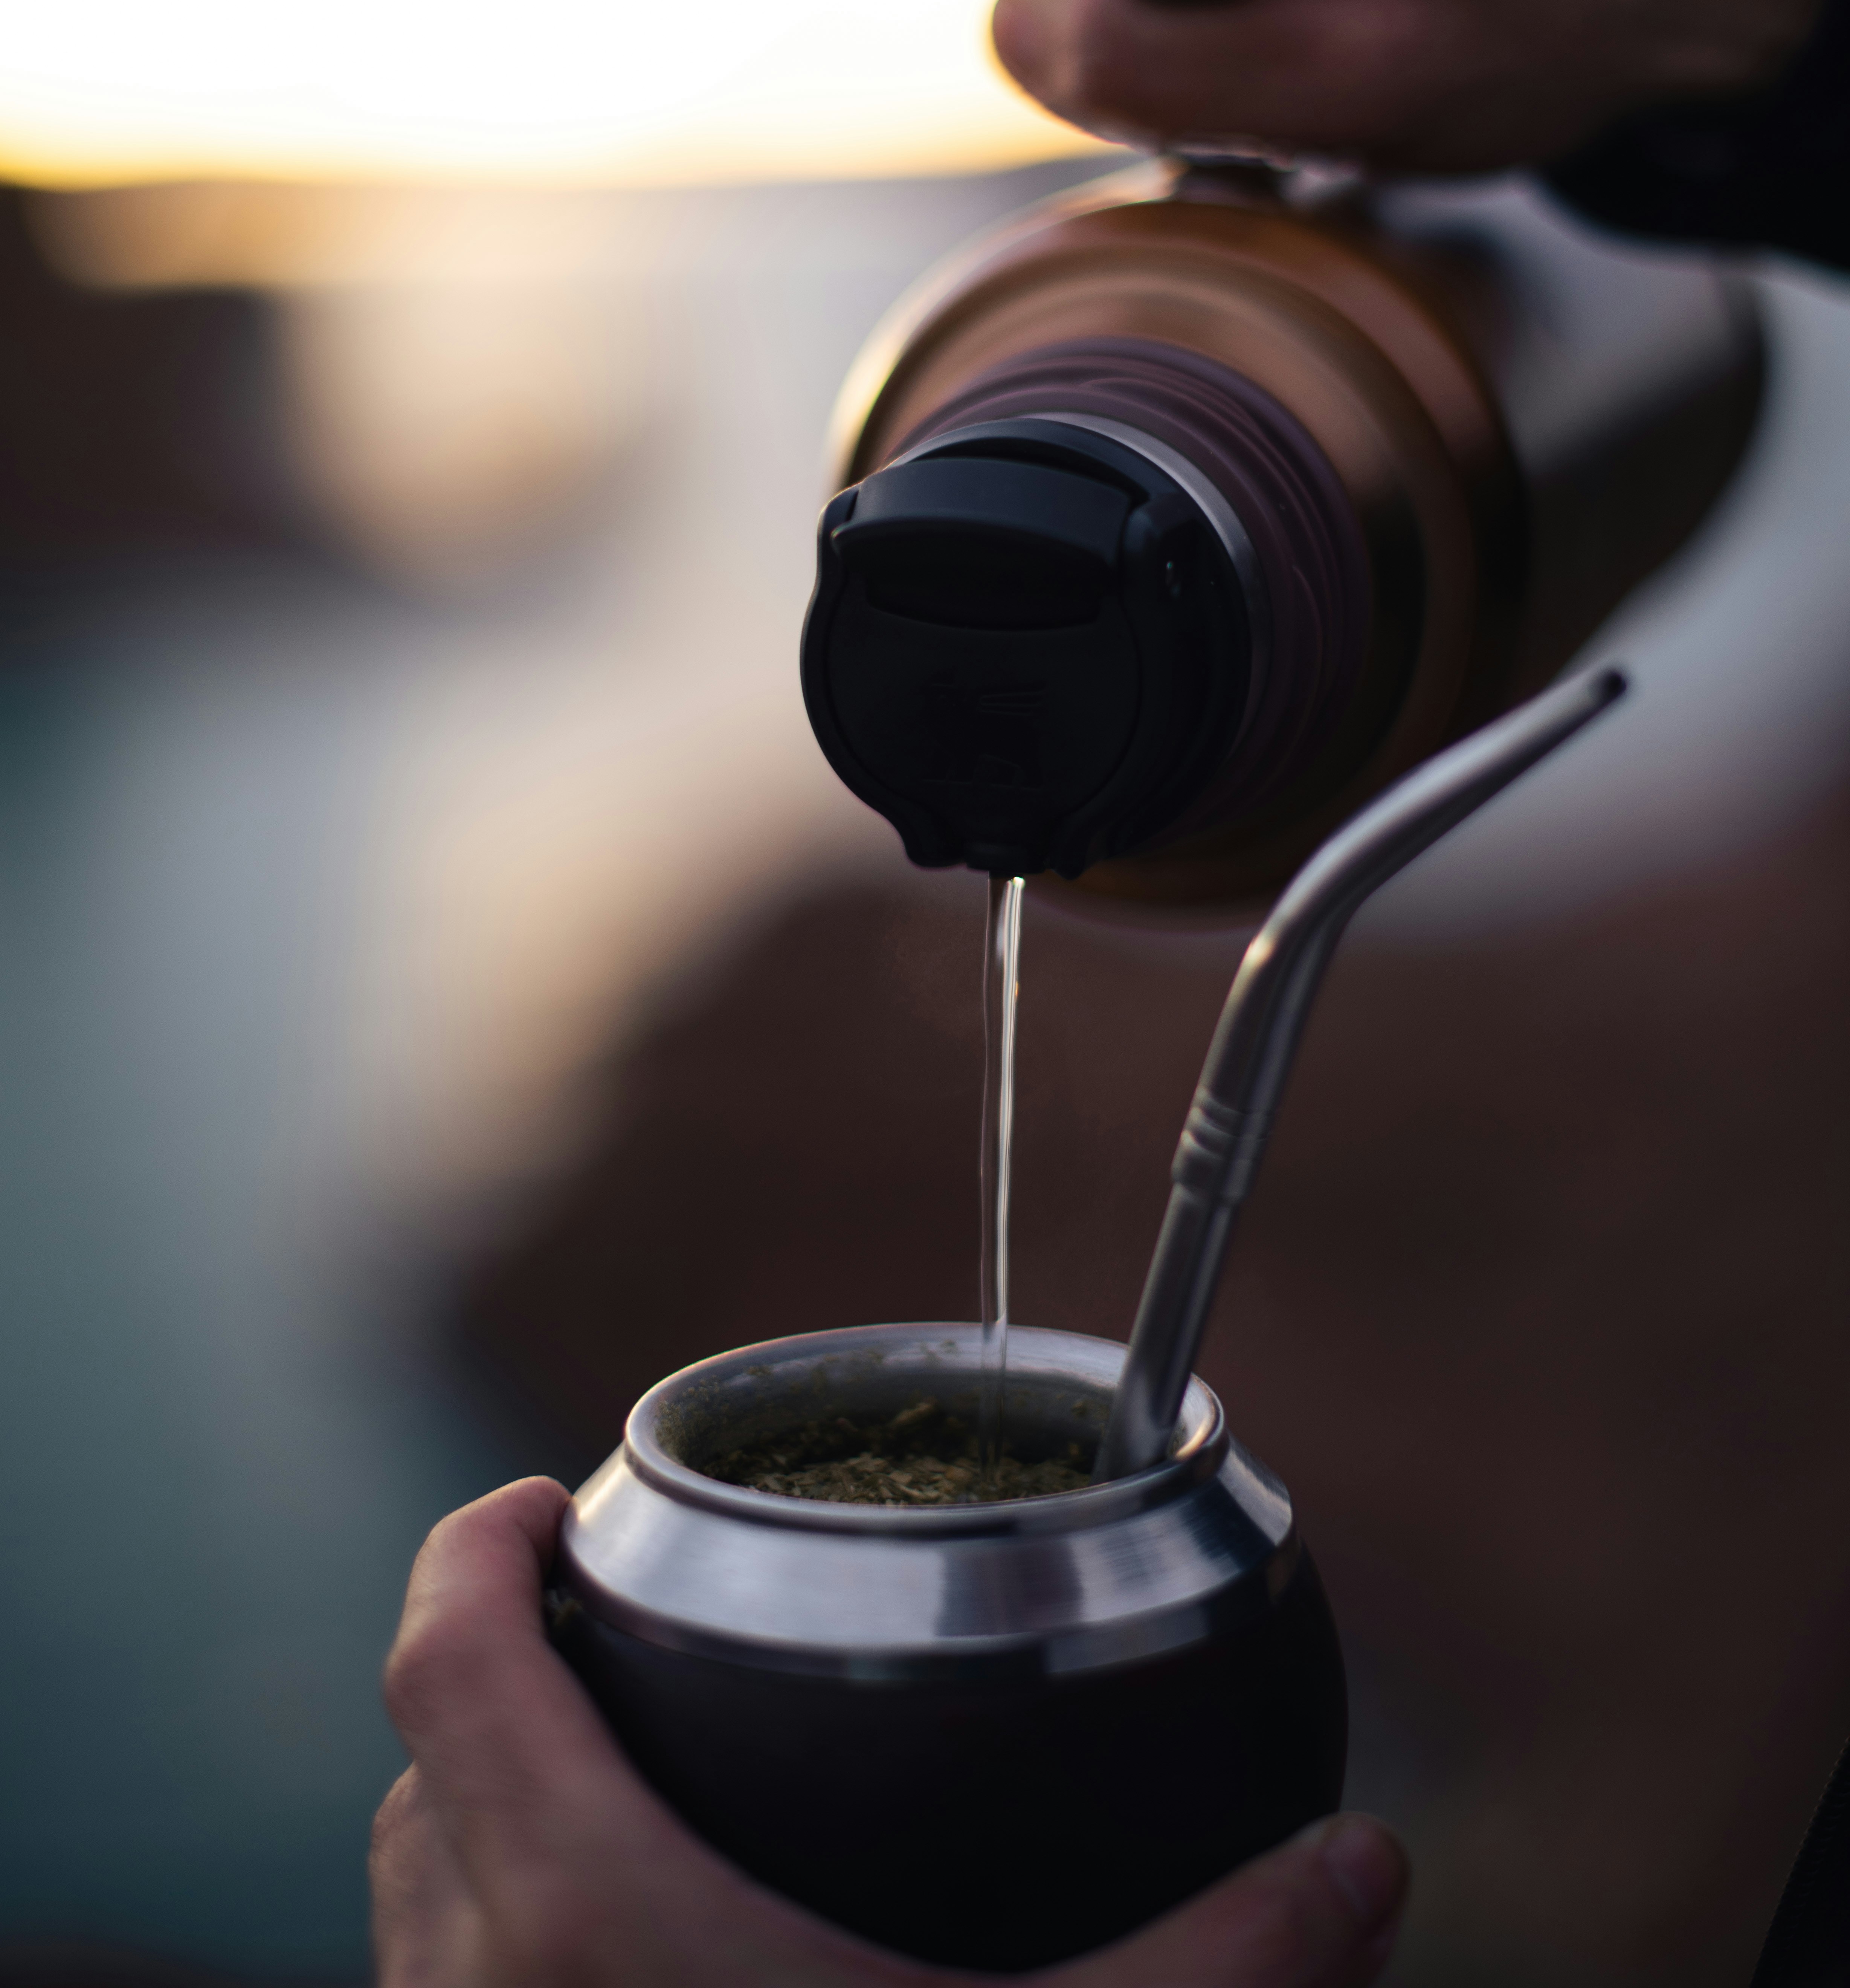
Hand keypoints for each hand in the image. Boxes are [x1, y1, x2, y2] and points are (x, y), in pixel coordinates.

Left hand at [373, 1476, 1408, 1986]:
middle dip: (496, 1673)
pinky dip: (492, 1942)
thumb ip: (1221, 1978)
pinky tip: (614, 1968)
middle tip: (609, 1625)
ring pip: (414, 1893)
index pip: (446, 1658)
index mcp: (573, 1916)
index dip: (472, 1547)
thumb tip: (1370, 1871)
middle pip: (421, 1764)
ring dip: (486, 1812)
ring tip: (608, 1772)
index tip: (544, 1498)